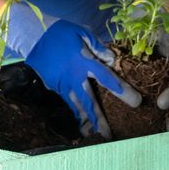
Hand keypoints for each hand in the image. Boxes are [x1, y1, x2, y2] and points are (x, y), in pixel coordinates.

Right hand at [25, 21, 138, 137]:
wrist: (32, 39)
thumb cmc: (60, 34)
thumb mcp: (81, 32)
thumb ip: (97, 46)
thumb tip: (112, 60)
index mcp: (83, 61)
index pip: (106, 78)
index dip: (121, 90)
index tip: (136, 102)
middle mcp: (74, 77)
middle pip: (89, 100)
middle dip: (99, 118)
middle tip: (109, 135)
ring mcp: (63, 85)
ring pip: (77, 106)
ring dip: (87, 122)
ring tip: (96, 137)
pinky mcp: (55, 88)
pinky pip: (69, 104)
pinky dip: (76, 116)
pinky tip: (83, 127)